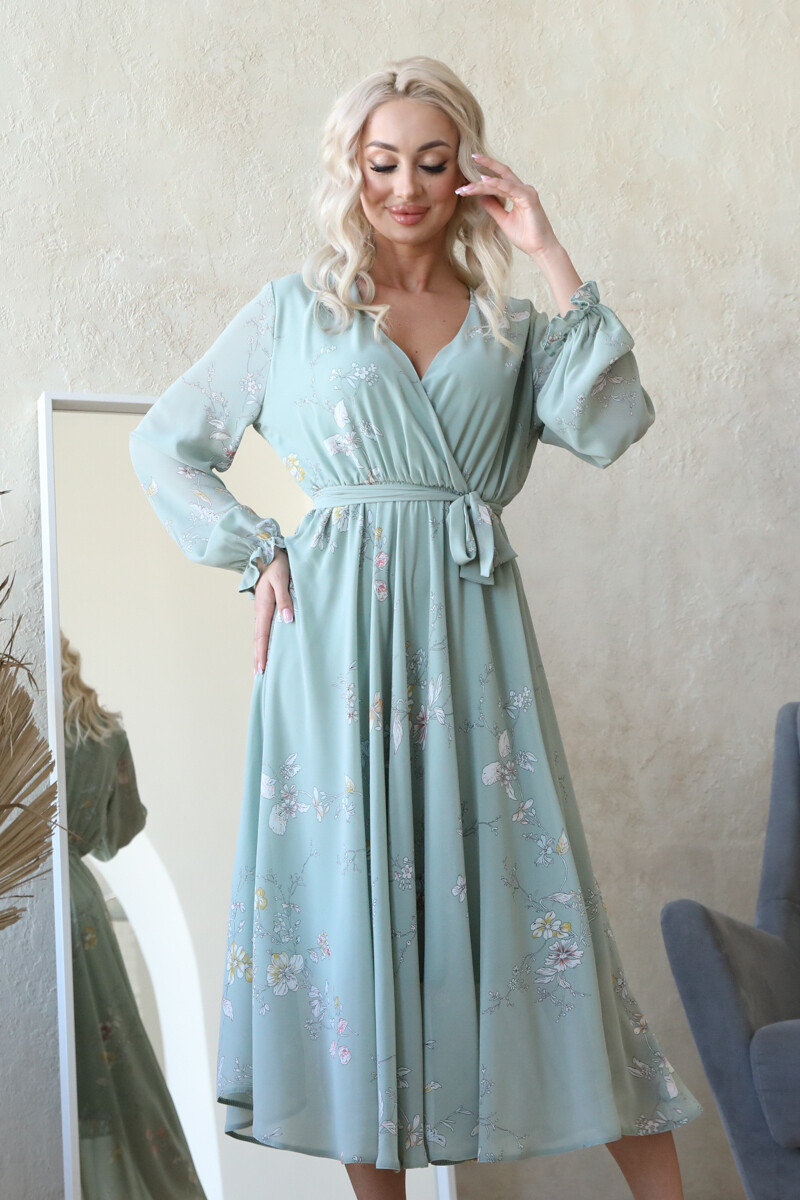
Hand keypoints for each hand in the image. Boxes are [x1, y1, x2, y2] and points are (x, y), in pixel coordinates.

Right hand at [253, 547, 292, 675]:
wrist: (267, 552)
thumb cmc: (277, 565)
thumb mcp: (282, 580)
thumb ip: (285, 600)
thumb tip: (288, 620)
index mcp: (264, 607)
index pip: (262, 636)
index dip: (262, 653)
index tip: (263, 669)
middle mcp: (260, 611)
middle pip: (258, 640)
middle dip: (258, 658)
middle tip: (259, 676)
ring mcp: (262, 610)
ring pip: (260, 636)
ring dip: (259, 652)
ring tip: (260, 667)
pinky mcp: (265, 607)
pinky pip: (263, 629)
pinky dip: (262, 642)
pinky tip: (265, 647)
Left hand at [455, 153, 560, 258]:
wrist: (540, 249)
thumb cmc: (526, 236)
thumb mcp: (503, 220)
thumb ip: (493, 207)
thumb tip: (480, 197)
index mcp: (518, 193)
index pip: (499, 179)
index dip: (483, 177)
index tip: (466, 180)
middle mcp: (523, 189)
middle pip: (502, 172)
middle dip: (486, 164)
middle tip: (471, 158)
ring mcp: (527, 192)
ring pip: (502, 181)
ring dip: (483, 182)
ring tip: (467, 185)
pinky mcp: (529, 198)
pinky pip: (510, 188)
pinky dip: (497, 183)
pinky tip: (484, 181)